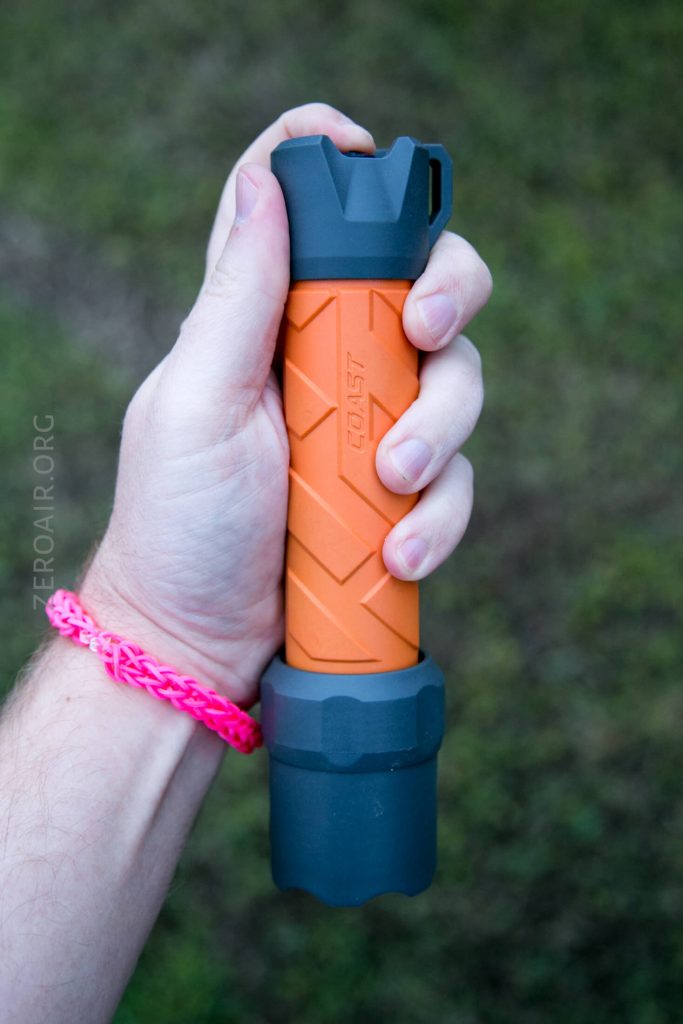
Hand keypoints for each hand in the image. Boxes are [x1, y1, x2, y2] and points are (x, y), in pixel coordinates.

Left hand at [83, 104, 490, 707]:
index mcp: (263, 318)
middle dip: (448, 290)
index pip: (309, 214)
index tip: (373, 161)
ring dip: (439, 429)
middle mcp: (329, 359)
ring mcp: (373, 425)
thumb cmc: (180, 518)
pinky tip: (398, 553)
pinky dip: (441, 514)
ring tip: (390, 485)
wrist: (200, 638)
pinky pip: (457, 479)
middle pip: (424, 279)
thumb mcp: (197, 400)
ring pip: (458, 381)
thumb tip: (265, 181)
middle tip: (424, 333)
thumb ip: (235, 294)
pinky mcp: (402, 491)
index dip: (347, 171)